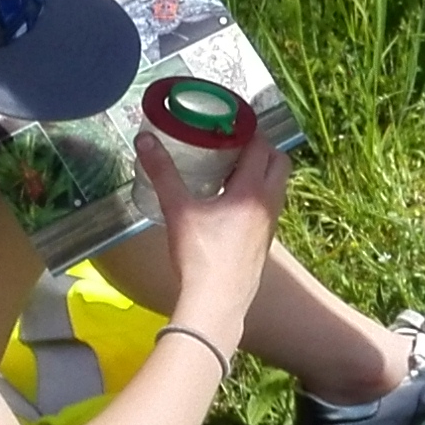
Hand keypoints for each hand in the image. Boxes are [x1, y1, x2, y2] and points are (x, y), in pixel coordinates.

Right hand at [137, 129, 282, 330]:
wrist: (217, 302)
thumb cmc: (200, 256)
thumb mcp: (178, 210)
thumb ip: (162, 173)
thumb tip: (146, 139)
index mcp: (252, 189)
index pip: (260, 145)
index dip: (247, 129)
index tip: (227, 121)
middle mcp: (269, 202)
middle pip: (278, 161)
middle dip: (260, 147)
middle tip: (232, 143)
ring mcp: (271, 223)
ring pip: (277, 185)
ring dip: (261, 171)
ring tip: (230, 169)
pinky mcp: (266, 241)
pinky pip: (270, 206)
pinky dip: (258, 194)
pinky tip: (230, 203)